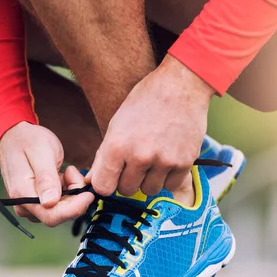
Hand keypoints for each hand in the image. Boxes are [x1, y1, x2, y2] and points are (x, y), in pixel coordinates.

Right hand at [0, 122, 93, 226]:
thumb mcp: (41, 152)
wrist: (15, 137)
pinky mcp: (38, 203)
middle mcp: (25, 205)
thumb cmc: (27, 141)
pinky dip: (67, 191)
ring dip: (71, 192)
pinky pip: (59, 204)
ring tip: (66, 171)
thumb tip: (50, 203)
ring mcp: (31, 206)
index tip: (88, 194)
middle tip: (73, 172)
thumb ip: (46, 178)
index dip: (74, 209)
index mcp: (22, 194)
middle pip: (58, 215)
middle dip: (74, 197)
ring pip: (61, 210)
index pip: (51, 216)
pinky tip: (63, 175)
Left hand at [89, 55, 213, 196]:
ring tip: (152, 158)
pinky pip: (170, 185)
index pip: (104, 187)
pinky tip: (167, 159)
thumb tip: (92, 181)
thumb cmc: (144, 102)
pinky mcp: (184, 163)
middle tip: (135, 162)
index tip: (112, 176)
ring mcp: (163, 161)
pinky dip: (168, 177)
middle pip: (127, 190)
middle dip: (128, 180)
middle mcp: (140, 157)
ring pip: (149, 190)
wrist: (179, 86)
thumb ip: (104, 156)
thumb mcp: (116, 124)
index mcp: (117, 146)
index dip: (107, 183)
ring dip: (149, 180)